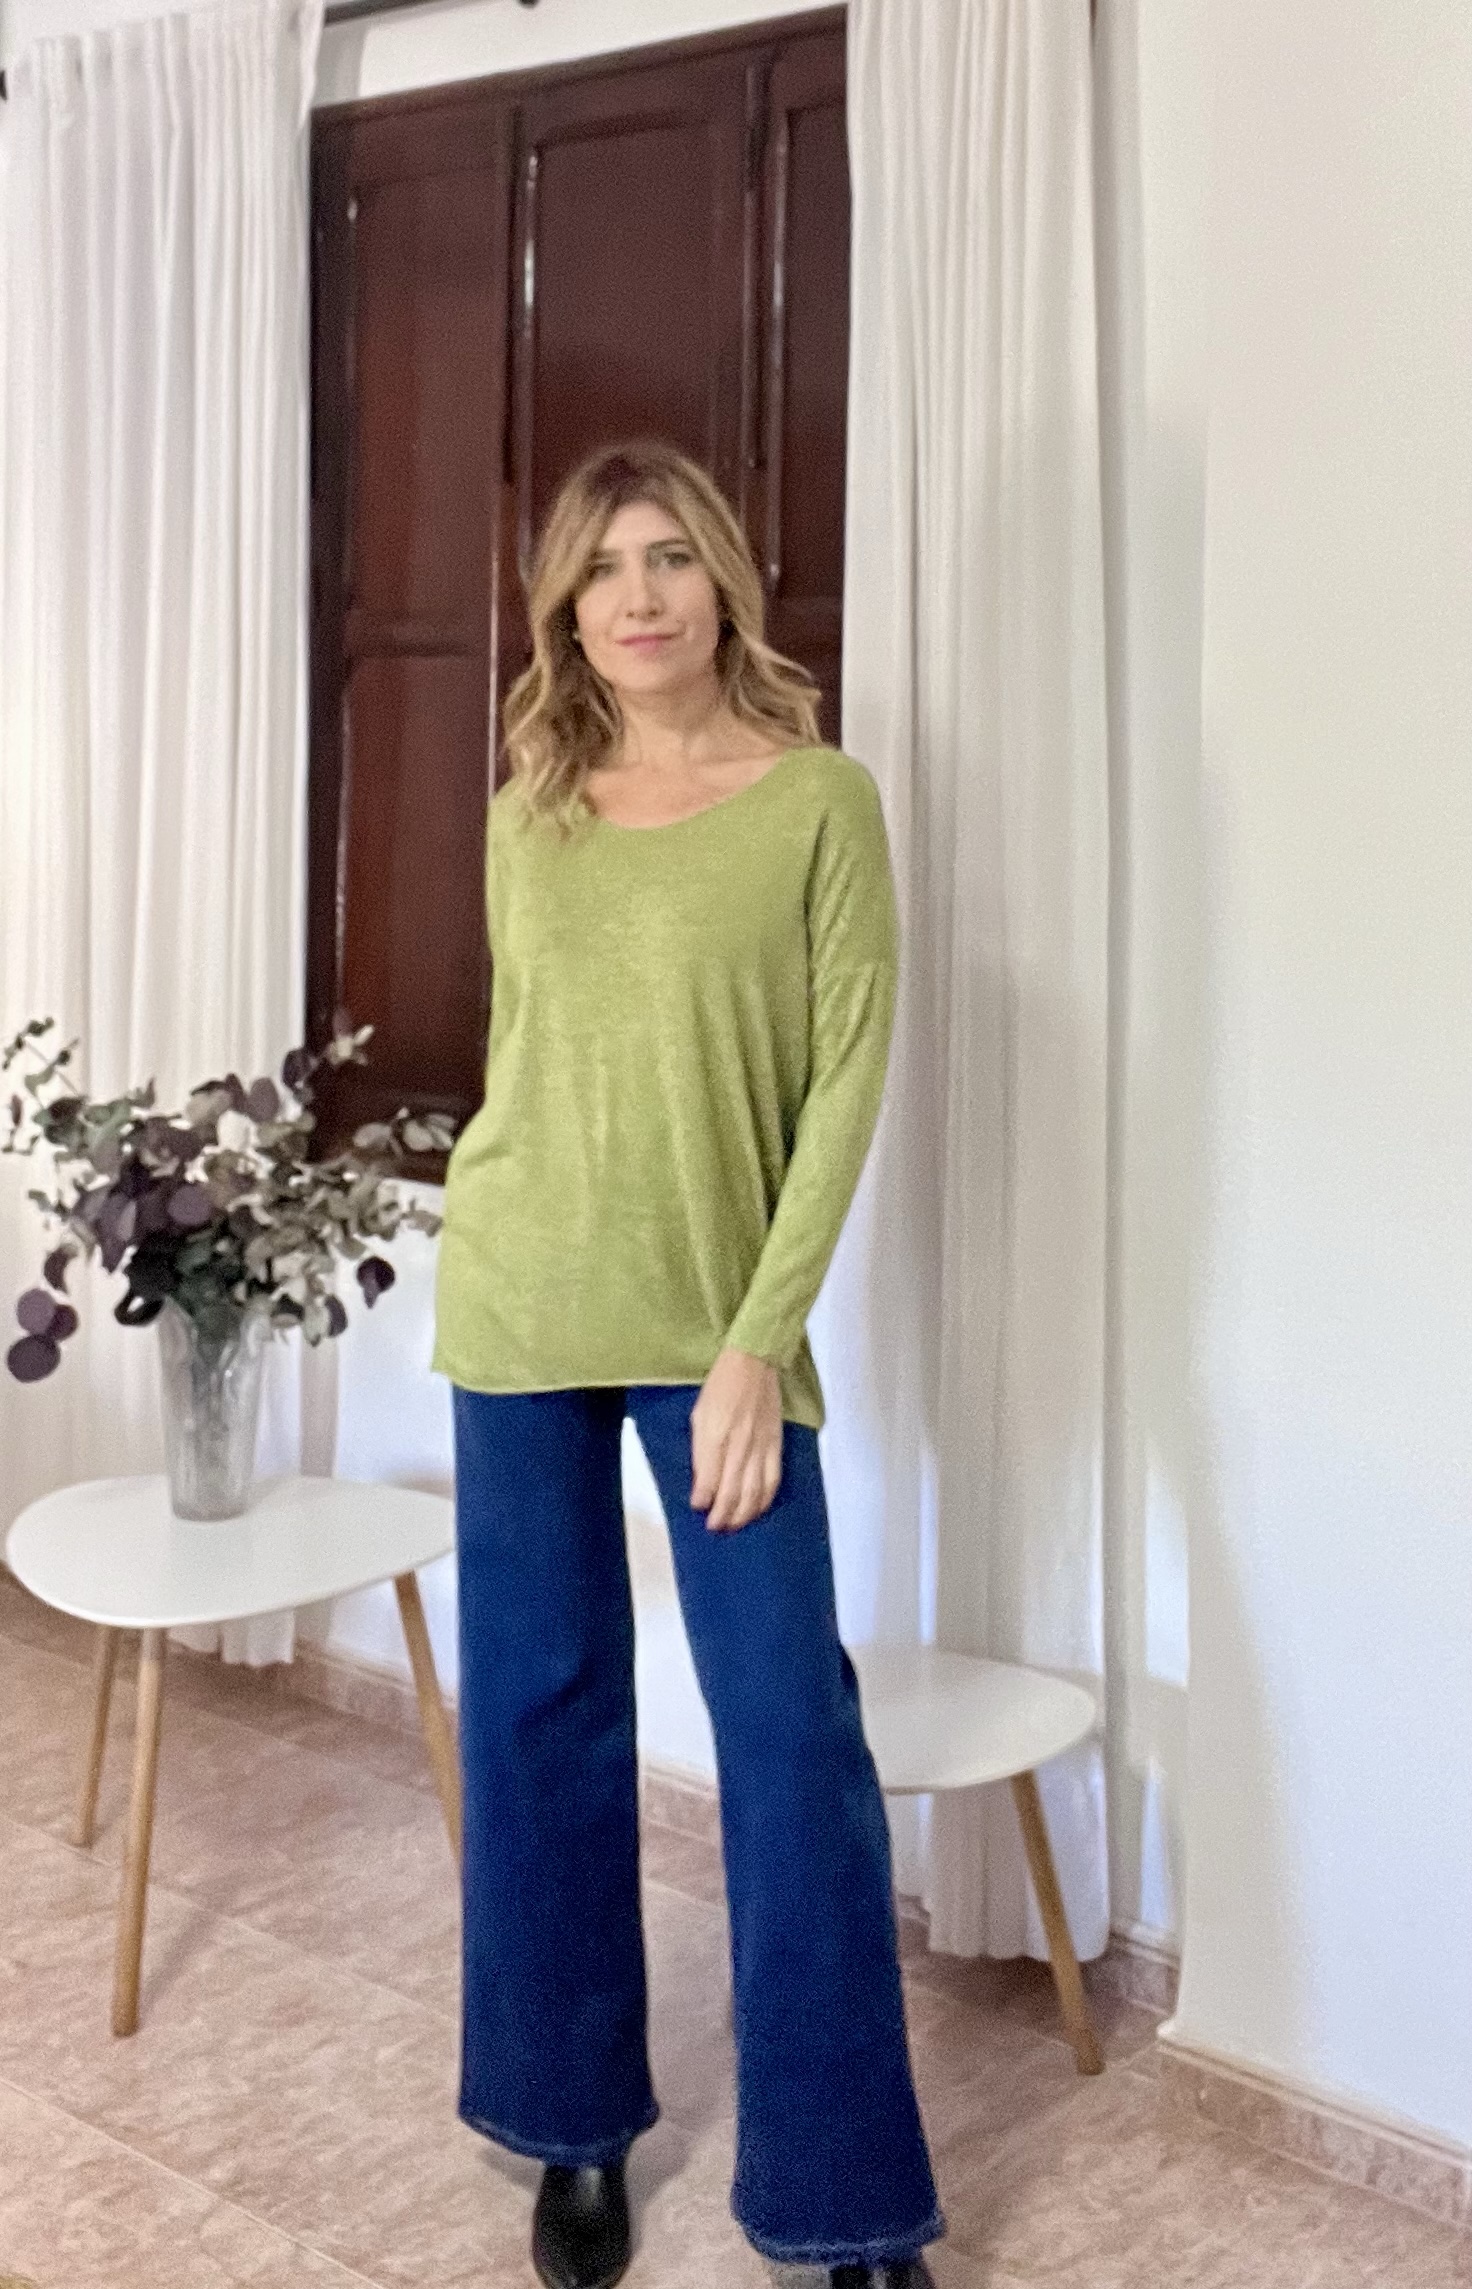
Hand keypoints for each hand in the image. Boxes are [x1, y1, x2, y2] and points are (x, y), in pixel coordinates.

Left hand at [690, 1347, 783, 1530]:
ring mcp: (760, 1447)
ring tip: (734, 1525)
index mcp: (715, 1437)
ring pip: (754, 1492)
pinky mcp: (776, 1445)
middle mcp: (739, 1446)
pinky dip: (765, 1499)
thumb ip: (701, 1451)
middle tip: (715, 1527)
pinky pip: (773, 1479)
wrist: (754, 1363)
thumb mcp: (698, 1415)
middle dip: (722, 1516)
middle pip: (732, 1493)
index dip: (703, 1501)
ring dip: (743, 1514)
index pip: (709, 1481)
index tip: (698, 1508)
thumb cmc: (720, 1387)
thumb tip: (702, 1481)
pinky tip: (757, 1509)